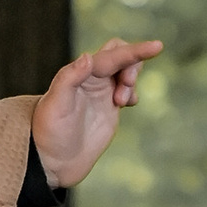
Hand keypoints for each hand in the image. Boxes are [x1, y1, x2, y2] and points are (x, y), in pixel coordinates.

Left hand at [31, 38, 162, 188]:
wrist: (52, 161)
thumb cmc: (48, 133)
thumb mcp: (55, 105)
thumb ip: (69, 78)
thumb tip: (88, 56)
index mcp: (79, 73)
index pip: (112, 55)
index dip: (135, 50)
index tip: (158, 46)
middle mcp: (90, 79)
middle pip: (120, 54)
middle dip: (133, 64)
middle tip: (125, 88)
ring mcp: (101, 93)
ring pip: (125, 70)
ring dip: (132, 81)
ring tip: (121, 102)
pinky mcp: (108, 108)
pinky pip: (127, 89)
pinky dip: (134, 92)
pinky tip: (128, 103)